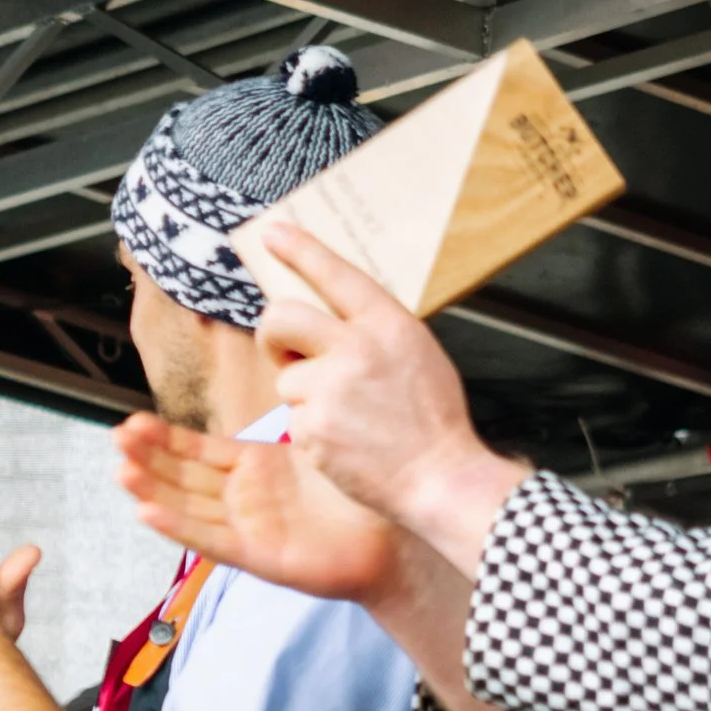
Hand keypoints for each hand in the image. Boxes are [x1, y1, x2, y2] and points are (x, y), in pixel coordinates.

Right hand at [113, 411, 406, 601]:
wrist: (394, 539)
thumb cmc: (360, 490)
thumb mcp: (318, 440)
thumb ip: (293, 411)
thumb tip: (282, 366)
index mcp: (254, 468)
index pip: (197, 451)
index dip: (163, 438)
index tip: (130, 421)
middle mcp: (242, 499)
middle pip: (183, 477)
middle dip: (148, 457)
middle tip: (116, 438)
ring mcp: (247, 529)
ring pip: (189, 507)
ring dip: (152, 489)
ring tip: (121, 470)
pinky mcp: (258, 556)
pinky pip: (211, 540)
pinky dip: (178, 526)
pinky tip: (148, 511)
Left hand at [254, 222, 529, 574]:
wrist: (440, 478)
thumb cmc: (431, 421)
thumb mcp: (417, 355)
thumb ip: (374, 333)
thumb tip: (329, 323)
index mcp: (389, 324)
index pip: (336, 274)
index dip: (301, 250)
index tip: (270, 232)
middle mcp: (357, 349)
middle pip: (282, 318)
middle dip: (273, 336)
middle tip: (283, 352)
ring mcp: (331, 388)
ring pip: (286, 379)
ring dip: (304, 397)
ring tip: (346, 417)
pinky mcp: (313, 426)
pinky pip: (292, 419)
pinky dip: (311, 432)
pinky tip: (344, 442)